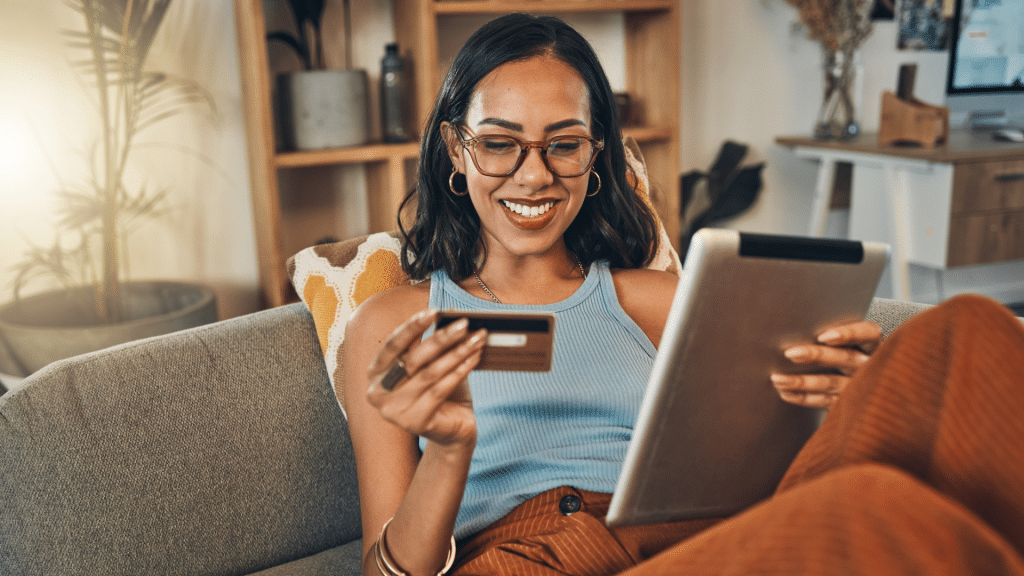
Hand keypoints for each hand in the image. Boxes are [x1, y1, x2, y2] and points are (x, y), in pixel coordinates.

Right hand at [365, 308, 486, 448]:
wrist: (451, 432)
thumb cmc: (439, 394)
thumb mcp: (431, 365)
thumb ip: (432, 345)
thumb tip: (451, 315)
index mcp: (375, 373)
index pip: (392, 344)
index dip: (412, 326)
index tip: (434, 311)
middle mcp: (378, 393)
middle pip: (413, 358)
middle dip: (441, 338)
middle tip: (464, 323)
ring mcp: (395, 410)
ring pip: (430, 373)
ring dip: (457, 352)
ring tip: (477, 338)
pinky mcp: (415, 422)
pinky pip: (441, 389)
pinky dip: (460, 370)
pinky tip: (475, 357)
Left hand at [770, 320, 880, 408]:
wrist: (865, 394)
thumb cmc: (843, 354)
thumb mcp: (846, 343)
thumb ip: (828, 336)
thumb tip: (792, 329)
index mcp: (872, 345)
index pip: (868, 333)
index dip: (848, 334)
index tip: (823, 336)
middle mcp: (869, 365)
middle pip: (845, 358)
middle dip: (816, 355)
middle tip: (790, 354)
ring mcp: (860, 387)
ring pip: (831, 382)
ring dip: (802, 381)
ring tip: (777, 378)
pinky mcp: (847, 404)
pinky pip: (824, 402)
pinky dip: (803, 398)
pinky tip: (785, 393)